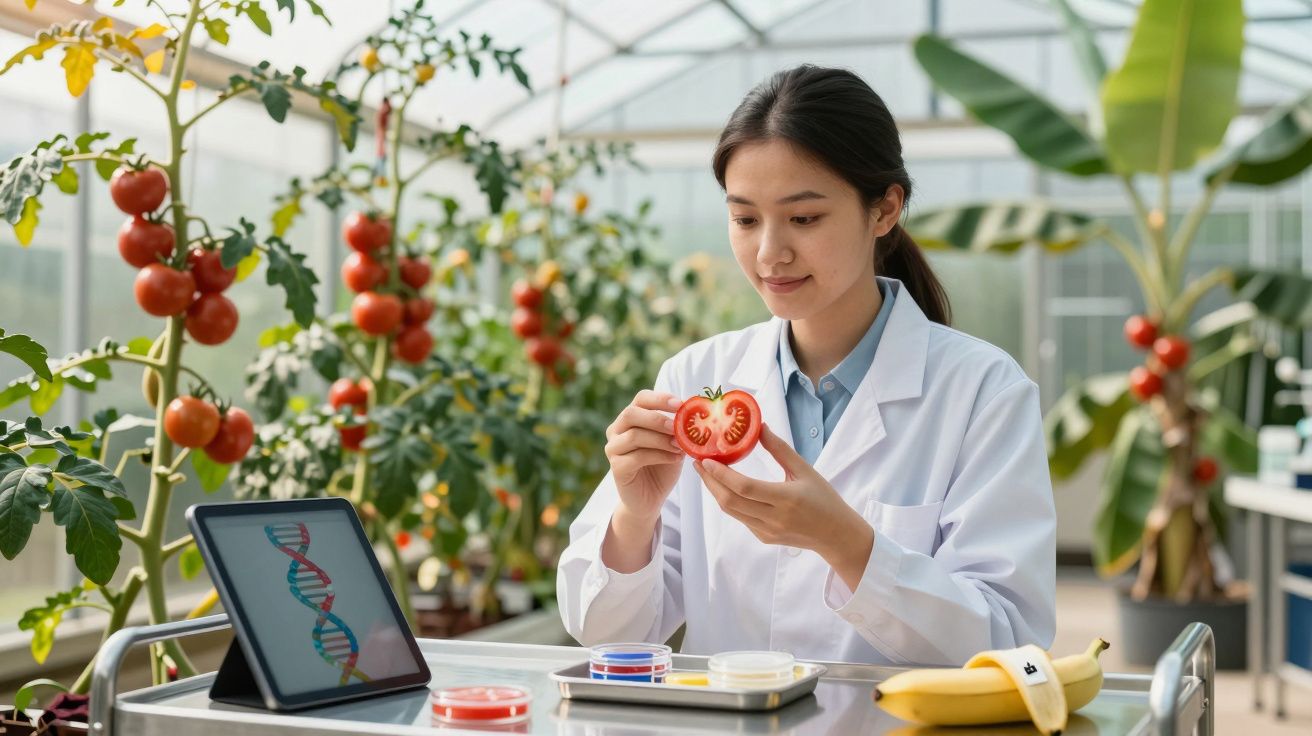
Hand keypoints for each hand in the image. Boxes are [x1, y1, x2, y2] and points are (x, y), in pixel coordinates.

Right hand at [603, 390, 684, 550]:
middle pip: (631, 414)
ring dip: (660, 439)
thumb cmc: (662, 466)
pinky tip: (675, 459)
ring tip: (680, 447)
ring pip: (634, 435)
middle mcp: (617, 430)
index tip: (680, 404)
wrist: (650, 498)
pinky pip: (636, 457)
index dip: (660, 398)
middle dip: (657, 418)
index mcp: (631, 418)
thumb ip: (678, 429)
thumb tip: (694, 414)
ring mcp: (613, 448)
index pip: (641, 399)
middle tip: (677, 427)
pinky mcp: (616, 467)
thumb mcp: (673, 443)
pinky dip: (659, 456)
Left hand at [693, 423, 873, 589]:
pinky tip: (725, 488)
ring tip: (707, 473)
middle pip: (730, 501)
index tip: (705, 459)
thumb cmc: (824, 499)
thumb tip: (759, 426)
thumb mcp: (805, 470)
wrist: (836, 535)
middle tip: (698, 463)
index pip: (744, 487)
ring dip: (716, 492)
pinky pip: (741, 519)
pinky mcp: (764, 538)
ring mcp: (767, 531)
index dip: (721, 474)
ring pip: (732, 511)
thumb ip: (780, 449)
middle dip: (710, 482)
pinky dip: (730, 502)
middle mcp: (774, 518)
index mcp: (786, 498)